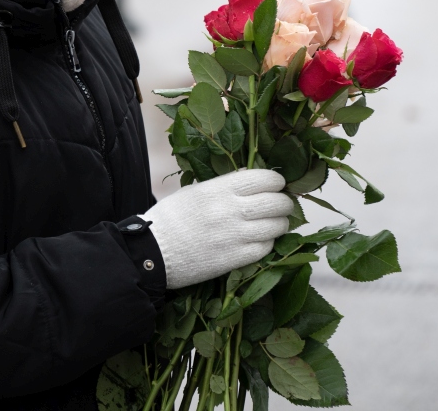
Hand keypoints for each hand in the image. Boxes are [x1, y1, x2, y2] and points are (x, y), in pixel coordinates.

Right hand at [140, 170, 291, 288]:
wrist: (154, 251)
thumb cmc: (171, 217)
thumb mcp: (195, 191)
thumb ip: (223, 186)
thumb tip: (250, 179)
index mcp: (219, 189)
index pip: (264, 178)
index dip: (276, 180)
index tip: (276, 184)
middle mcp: (231, 210)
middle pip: (276, 202)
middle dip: (284, 202)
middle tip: (281, 205)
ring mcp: (236, 235)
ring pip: (276, 226)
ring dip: (279, 223)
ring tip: (274, 223)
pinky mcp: (236, 258)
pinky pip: (266, 247)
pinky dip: (268, 242)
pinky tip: (261, 240)